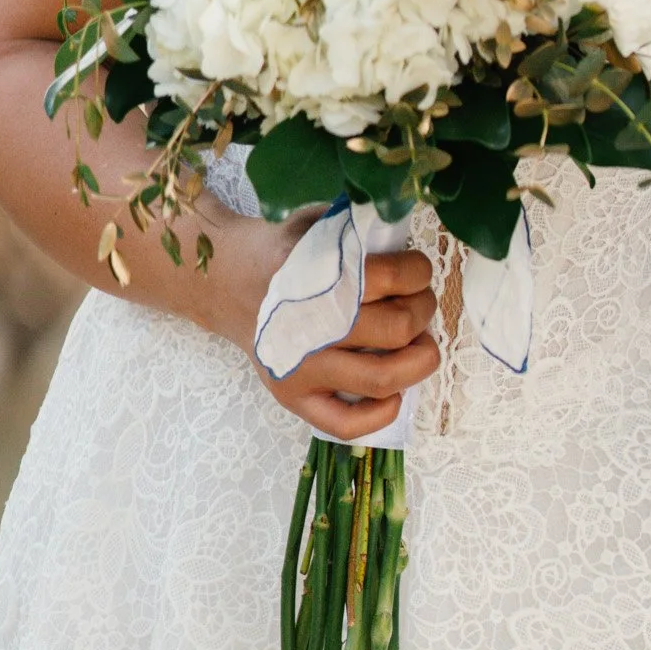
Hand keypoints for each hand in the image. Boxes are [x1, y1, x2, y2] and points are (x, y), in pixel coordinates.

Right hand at [218, 228, 440, 439]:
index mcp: (315, 276)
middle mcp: (308, 328)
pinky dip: (383, 413)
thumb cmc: (285, 255)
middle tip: (418, 302)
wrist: (227, 284)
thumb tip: (408, 238)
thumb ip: (358, 231)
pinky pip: (347, 423)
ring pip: (384, 377)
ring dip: (419, 359)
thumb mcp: (317, 226)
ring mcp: (299, 369)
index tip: (416, 270)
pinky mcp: (293, 399)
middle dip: (423, 310)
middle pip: (398, 327)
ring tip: (417, 343)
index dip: (419, 272)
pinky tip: (395, 391)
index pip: (393, 277)